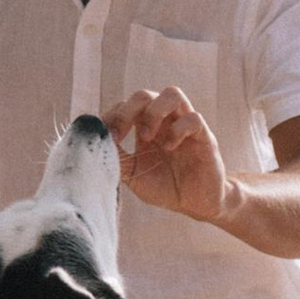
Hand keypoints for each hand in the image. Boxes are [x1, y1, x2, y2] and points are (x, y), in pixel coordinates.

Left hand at [104, 85, 238, 231]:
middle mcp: (165, 121)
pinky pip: (194, 118)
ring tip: (147, 136)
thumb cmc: (164, 187)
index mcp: (145, 126)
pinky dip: (177, 130)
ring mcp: (184, 125)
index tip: (104, 137)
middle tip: (121, 135)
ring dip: (154, 111)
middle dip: (128, 110)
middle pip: (145, 94)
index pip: (125, 105)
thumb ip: (117, 159)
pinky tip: (170, 148)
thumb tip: (94, 145)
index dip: (112, 116)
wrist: (196, 204)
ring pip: (172, 94)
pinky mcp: (204, 136)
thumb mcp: (134, 176)